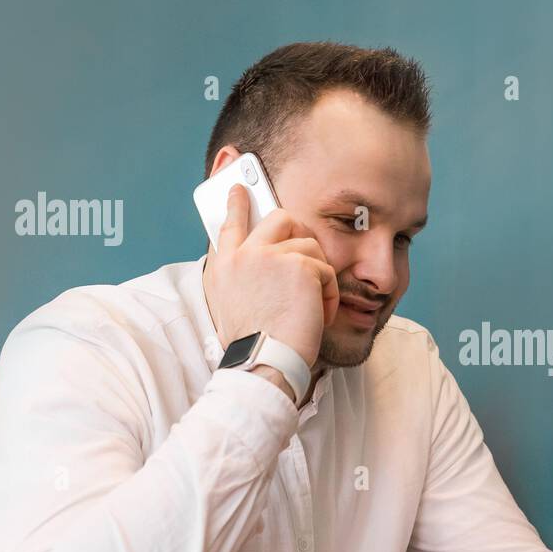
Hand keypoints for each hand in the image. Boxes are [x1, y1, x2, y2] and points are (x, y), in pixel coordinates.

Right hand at [203, 183, 339, 368]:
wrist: (264, 363)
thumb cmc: (255, 346)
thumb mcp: (234, 307)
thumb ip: (243, 279)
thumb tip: (263, 262)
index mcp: (223, 267)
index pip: (229, 225)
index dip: (236, 205)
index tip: (240, 188)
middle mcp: (242, 255)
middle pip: (279, 218)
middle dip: (299, 231)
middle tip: (309, 254)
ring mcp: (269, 256)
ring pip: (309, 245)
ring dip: (318, 276)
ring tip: (313, 307)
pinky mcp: (299, 265)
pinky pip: (325, 269)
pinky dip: (329, 295)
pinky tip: (320, 315)